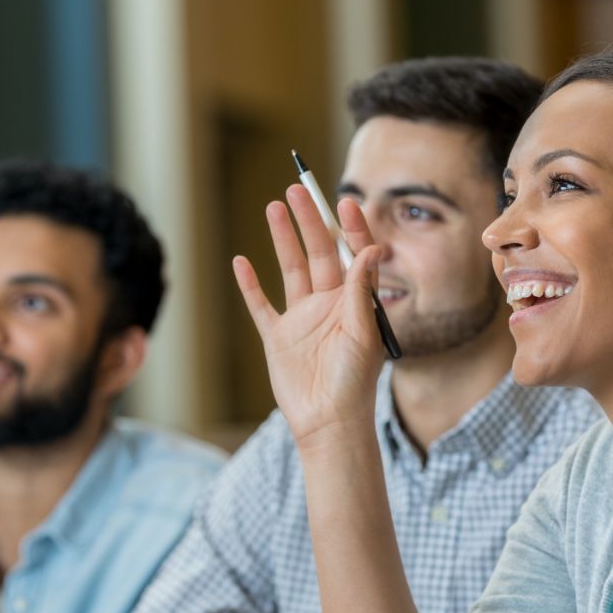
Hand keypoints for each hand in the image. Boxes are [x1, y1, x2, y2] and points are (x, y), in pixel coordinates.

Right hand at [233, 184, 385, 449]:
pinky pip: (261, 305)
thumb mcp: (363, 333)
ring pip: (291, 269)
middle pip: (318, 253)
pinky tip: (241, 262)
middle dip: (310, 220)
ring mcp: (301, 319)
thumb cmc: (354, 383)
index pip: (353, 254)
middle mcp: (328, 304)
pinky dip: (250, 285)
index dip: (350, 227)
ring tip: (274, 206)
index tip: (344, 201)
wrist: (328, 423)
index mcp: (354, 302)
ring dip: (283, 239)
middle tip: (299, 188)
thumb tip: (371, 248)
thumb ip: (362, 291)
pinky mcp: (277, 337)